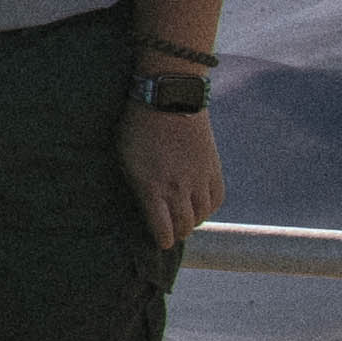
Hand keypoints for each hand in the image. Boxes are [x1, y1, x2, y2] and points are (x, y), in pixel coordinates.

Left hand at [120, 100, 224, 252]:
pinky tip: (199, 207)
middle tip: (169, 235)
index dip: (161, 240)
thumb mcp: (125, 158)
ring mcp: (199, 178)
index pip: (162, 229)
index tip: (158, 243)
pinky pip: (216, 198)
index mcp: (153, 188)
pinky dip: (208, 208)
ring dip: (191, 222)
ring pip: (200, 214)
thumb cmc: (136, 127)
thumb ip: (136, 185)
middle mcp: (179, 188)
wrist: (169, 97)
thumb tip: (142, 205)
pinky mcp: (213, 167)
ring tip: (183, 223)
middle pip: (183, 226)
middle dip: (175, 234)